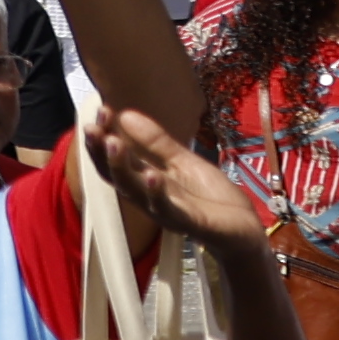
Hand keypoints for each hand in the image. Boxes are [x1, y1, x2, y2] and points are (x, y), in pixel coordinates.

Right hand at [91, 106, 280, 258]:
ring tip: (113, 142)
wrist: (245, 229)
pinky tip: (151, 175)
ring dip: (121, 167)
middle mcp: (146, 196)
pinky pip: (167, 208)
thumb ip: (156, 142)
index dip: (103, 137)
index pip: (113, 158)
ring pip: (133, 190)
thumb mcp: (183, 162)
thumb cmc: (211, 197)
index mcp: (144, 179)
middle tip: (94, 128)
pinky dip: (156, 192)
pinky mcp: (187, 222)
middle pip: (114, 175)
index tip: (102, 110)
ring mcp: (164, 210)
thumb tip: (125, 114)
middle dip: (100, 151)